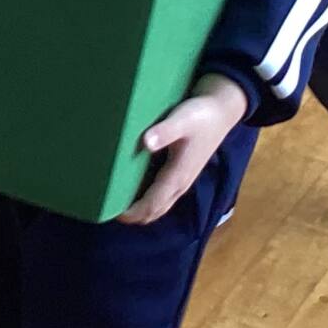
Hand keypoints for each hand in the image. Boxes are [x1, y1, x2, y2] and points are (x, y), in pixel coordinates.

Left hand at [117, 73, 248, 225]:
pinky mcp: (182, 174)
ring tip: (117, 201)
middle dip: (132, 215)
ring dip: (140, 209)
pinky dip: (148, 199)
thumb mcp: (182, 120)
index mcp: (177, 177)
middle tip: (106, 208)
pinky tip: (133, 187)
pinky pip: (162, 196)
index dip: (130, 213)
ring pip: (159, 205)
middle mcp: (179, 185)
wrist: (221, 112)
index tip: (108, 210)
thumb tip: (145, 143)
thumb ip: (165, 132)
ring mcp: (182, 181)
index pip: (151, 206)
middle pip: (154, 212)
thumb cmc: (200, 116)